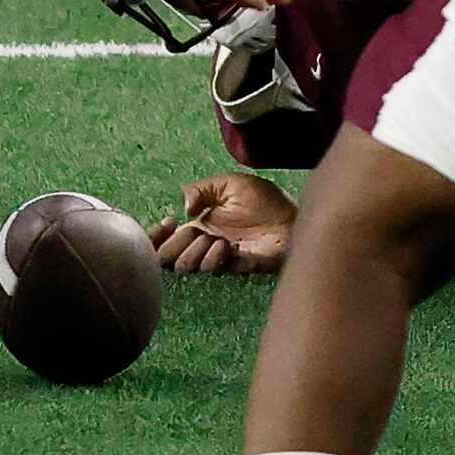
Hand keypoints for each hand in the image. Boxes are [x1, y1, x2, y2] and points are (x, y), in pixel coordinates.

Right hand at [148, 172, 296, 274]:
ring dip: (197, 253)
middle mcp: (206, 243)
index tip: (170, 221)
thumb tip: (184, 209)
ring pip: (190, 265)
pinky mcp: (237, 267)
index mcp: (201, 224)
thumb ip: (201, 189)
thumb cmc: (265, 200)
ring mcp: (221, 257)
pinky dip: (215, 259)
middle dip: (175, 247)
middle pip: (172, 256)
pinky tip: (226, 248)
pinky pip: (215, 270)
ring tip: (217, 241)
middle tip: (194, 235)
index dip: (160, 234)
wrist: (294, 218)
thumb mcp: (230, 183)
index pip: (169, 237)